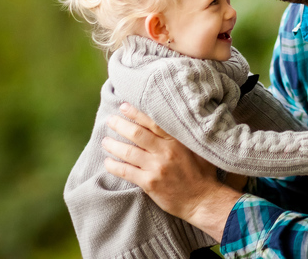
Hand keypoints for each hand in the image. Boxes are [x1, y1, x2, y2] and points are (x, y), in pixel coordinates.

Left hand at [102, 103, 239, 239]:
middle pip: (137, 134)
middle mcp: (166, 151)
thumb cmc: (203, 174)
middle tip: (110, 120)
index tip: (124, 106)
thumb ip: (186, 137)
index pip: (153, 122)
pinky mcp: (149, 183)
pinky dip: (114, 166)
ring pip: (128, 152)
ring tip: (105, 141)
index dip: (136, 113)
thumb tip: (178, 123)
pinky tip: (107, 162)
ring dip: (113, 145)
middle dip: (120, 125)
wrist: (202, 200)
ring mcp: (156, 167)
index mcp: (178, 141)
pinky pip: (126, 171)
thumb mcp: (199, 150)